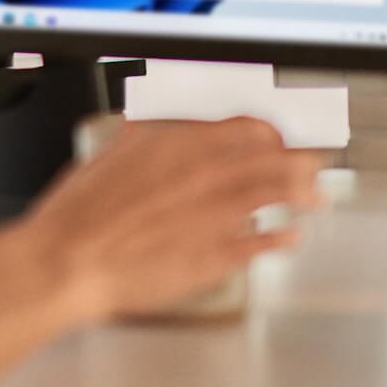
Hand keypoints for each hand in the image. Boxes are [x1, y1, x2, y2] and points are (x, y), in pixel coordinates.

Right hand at [3, 117, 323, 323]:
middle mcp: (206, 171)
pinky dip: (283, 238)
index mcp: (177, 141)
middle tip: (312, 163)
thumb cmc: (80, 215)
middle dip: (300, 158)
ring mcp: (217, 213)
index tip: (277, 136)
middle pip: (275, 156)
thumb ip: (137, 140)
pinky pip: (265, 242)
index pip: (246, 125)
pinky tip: (291, 237)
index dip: (270, 131)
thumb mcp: (106, 158)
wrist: (70, 261)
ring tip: (315, 196)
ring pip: (279, 193)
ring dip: (304, 192)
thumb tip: (144, 126)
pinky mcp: (219, 254)